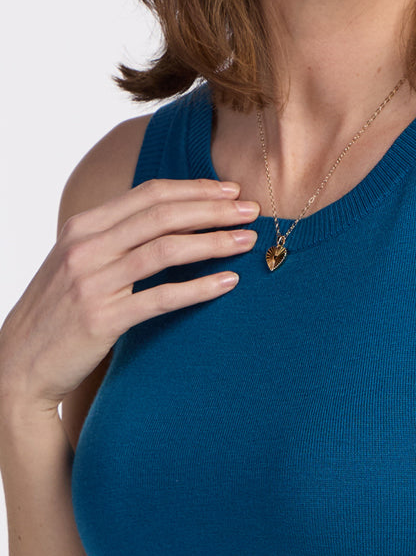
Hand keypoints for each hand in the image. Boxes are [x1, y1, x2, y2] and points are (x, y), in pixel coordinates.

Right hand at [0, 178, 257, 417]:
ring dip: (213, 242)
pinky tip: (227, 283)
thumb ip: (114, 236)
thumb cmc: (56, 311)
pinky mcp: (101, 320)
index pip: (149, 193)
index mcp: (83, 225)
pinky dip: (199, 288)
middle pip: (163, 215)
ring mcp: (92, 283)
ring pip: (166, 250)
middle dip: (213, 209)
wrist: (16, 367)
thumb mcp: (76, 260)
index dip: (194, 188)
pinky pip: (161, 297)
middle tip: (253, 211)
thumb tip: (170, 214)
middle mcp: (86, 247)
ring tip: (247, 241)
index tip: (231, 191)